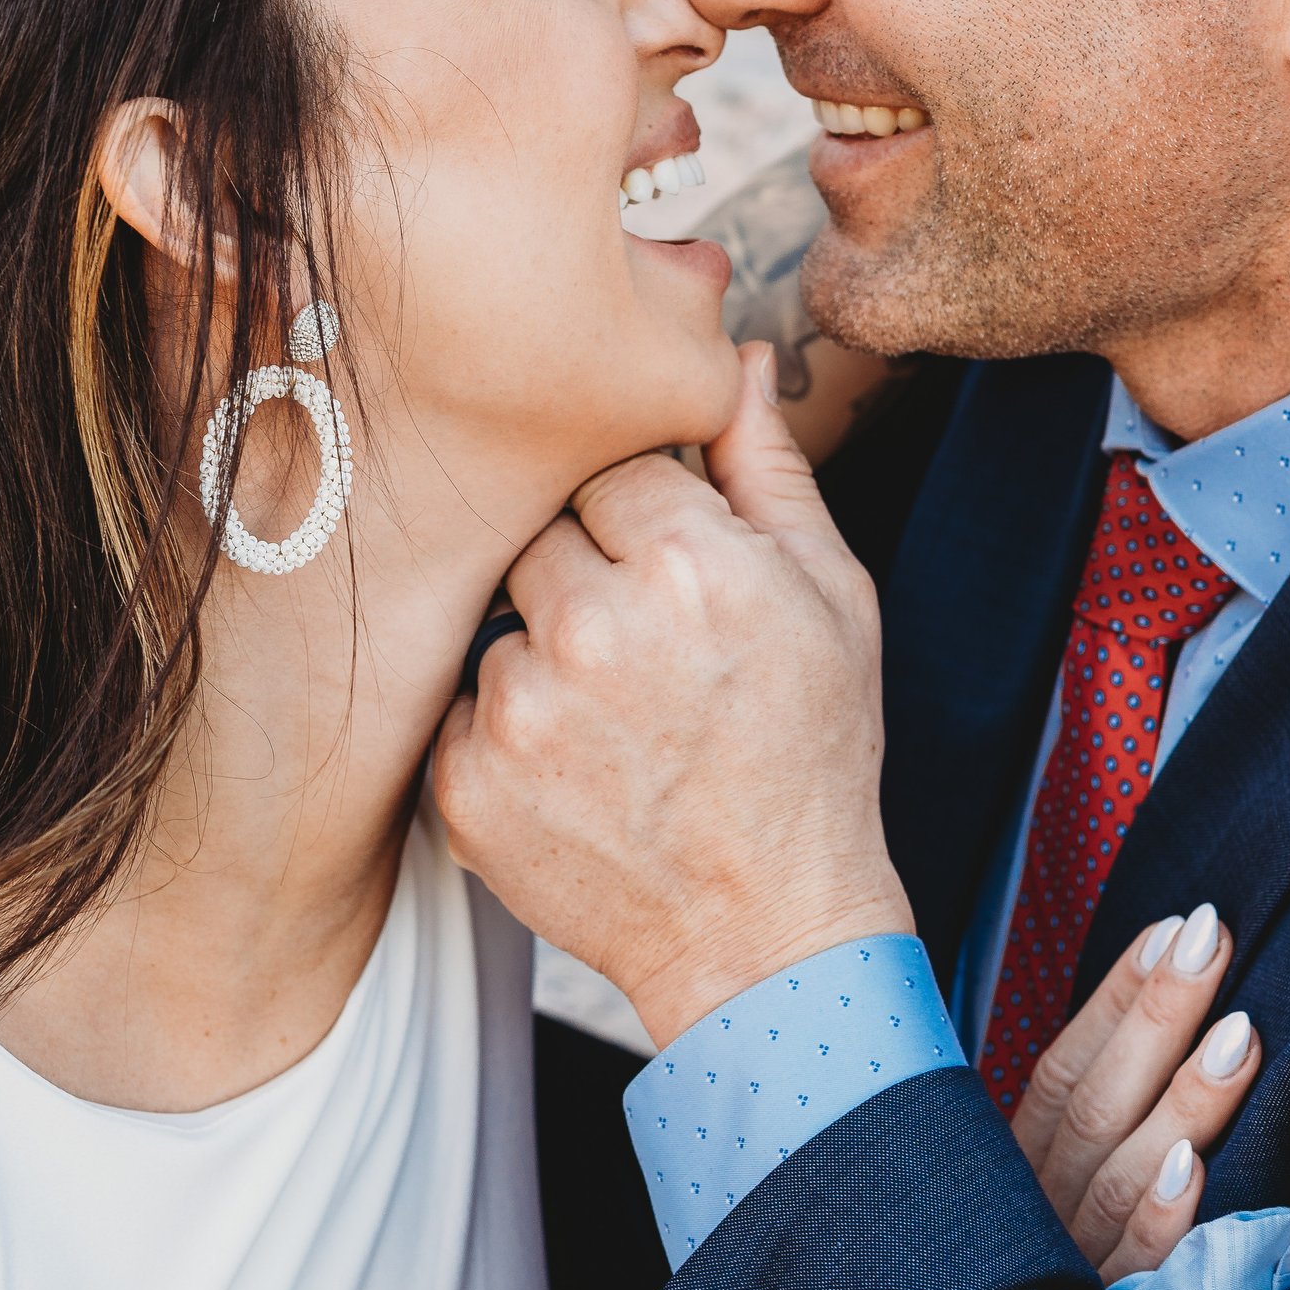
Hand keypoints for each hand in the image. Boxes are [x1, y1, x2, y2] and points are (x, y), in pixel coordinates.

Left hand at [432, 349, 909, 1045]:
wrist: (767, 935)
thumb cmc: (811, 761)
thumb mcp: (831, 598)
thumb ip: (767, 468)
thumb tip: (735, 354)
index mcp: (686, 563)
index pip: (606, 470)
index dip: (640, 522)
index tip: (667, 578)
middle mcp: (592, 628)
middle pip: (536, 537)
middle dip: (580, 581)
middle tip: (640, 656)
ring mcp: (519, 712)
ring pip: (496, 626)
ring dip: (539, 661)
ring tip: (615, 727)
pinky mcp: (466, 786)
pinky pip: (458, 713)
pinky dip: (501, 738)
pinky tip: (576, 775)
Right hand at [1012, 904, 1261, 1282]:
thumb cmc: (1032, 1288)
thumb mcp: (1032, 1198)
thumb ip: (1081, 1122)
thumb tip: (1155, 1007)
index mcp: (1011, 1172)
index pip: (1066, 1066)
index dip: (1118, 995)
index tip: (1175, 926)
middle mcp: (1033, 1213)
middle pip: (1098, 1103)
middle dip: (1157, 1015)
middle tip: (1213, 940)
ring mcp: (1066, 1274)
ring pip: (1124, 1176)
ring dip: (1181, 1103)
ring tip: (1239, 1032)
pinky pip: (1134, 1276)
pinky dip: (1160, 1225)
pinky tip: (1196, 1174)